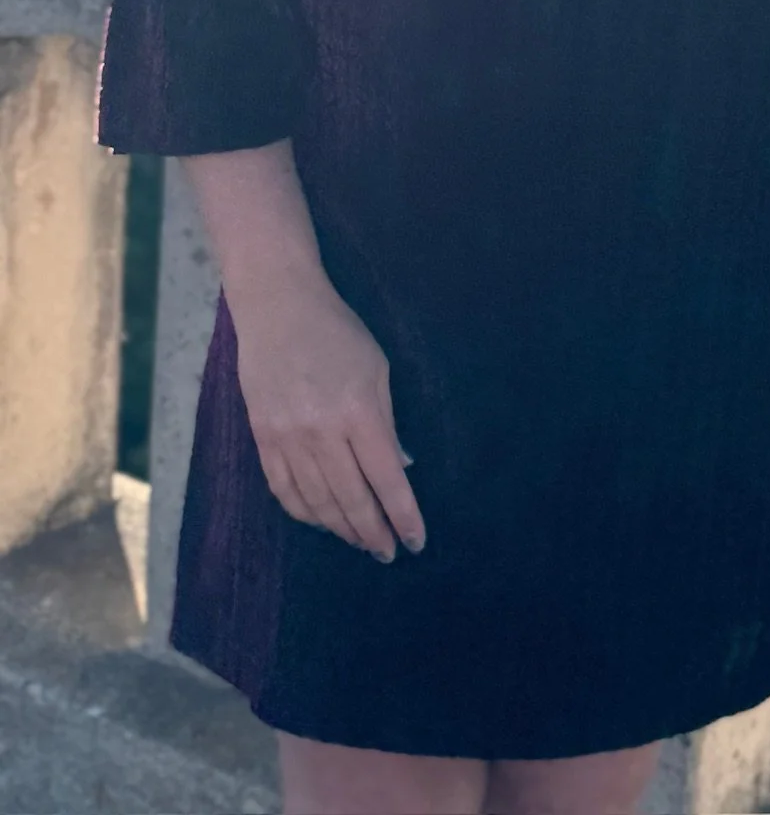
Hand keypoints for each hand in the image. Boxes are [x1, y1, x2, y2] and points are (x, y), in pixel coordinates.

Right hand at [229, 273, 425, 561]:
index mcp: (357, 411)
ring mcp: (286, 438)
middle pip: (351, 499)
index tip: (416, 542)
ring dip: (342, 529)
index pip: (386, 479)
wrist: (277, 308)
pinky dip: (305, 513)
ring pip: (317, 503)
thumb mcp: (377, 370)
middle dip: (373, 533)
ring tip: (361, 541)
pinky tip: (323, 521)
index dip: (403, 515)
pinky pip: (284, 491)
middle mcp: (321, 431)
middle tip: (388, 552)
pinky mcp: (262, 439)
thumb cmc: (337, 332)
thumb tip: (399, 469)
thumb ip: (386, 423)